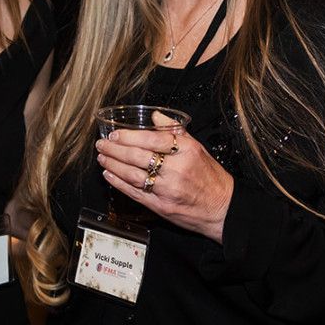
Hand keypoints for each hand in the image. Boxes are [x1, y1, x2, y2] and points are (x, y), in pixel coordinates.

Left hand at [95, 127, 232, 242]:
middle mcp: (176, 169)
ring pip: (133, 175)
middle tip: (102, 144)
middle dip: (116, 149)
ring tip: (102, 158)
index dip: (130, 136)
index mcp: (187, 151)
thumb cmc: (211, 177)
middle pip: (139, 156)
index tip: (116, 134)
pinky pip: (135, 193)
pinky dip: (119, 184)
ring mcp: (167, 189)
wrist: (222, 208)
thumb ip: (176, 131)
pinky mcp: (161, 206)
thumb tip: (156, 116)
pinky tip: (109, 176)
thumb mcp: (198, 148)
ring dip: (113, 165)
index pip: (153, 139)